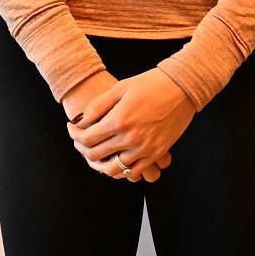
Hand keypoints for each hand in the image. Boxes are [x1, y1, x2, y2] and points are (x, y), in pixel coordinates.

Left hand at [67, 68, 194, 182]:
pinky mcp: (156, 153)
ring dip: (99, 164)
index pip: (87, 139)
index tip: (72, 128)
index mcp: (119, 120)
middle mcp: (131, 138)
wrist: (182, 87)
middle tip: (79, 141)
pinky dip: (121, 170)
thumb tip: (81, 121)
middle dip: (82, 149)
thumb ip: (98, 106)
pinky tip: (115, 160)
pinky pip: (134, 172)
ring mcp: (145, 148)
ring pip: (113, 169)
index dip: (74, 135)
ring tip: (95, 154)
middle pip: (96, 155)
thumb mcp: (120, 87)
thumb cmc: (150, 83)